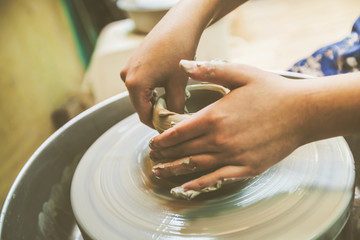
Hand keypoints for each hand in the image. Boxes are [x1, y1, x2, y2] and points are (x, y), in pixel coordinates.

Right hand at [120, 30, 193, 126]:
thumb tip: (175, 121)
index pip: (143, 115)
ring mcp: (128, 68)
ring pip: (140, 94)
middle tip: (173, 116)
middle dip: (155, 112)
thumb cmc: (178, 51)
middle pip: (140, 105)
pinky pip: (140, 83)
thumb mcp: (178, 84)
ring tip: (172, 102)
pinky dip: (151, 90)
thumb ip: (175, 107)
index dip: (157, 124)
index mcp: (134, 84)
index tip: (170, 128)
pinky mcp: (133, 62)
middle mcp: (126, 77)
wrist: (178, 25)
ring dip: (154, 101)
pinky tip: (165, 88)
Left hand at [149, 60, 312, 196]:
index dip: (163, 138)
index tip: (153, 142)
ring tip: (159, 172)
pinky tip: (185, 188)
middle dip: (165, 154)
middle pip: (184, 150)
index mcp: (215, 116)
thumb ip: (209, 71)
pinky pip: (217, 179)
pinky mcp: (247, 167)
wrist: (303, 112)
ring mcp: (233, 155)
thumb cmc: (271, 90)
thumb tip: (183, 65)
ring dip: (175, 169)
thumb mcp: (240, 73)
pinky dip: (199, 184)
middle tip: (152, 157)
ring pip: (196, 166)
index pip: (179, 131)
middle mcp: (220, 139)